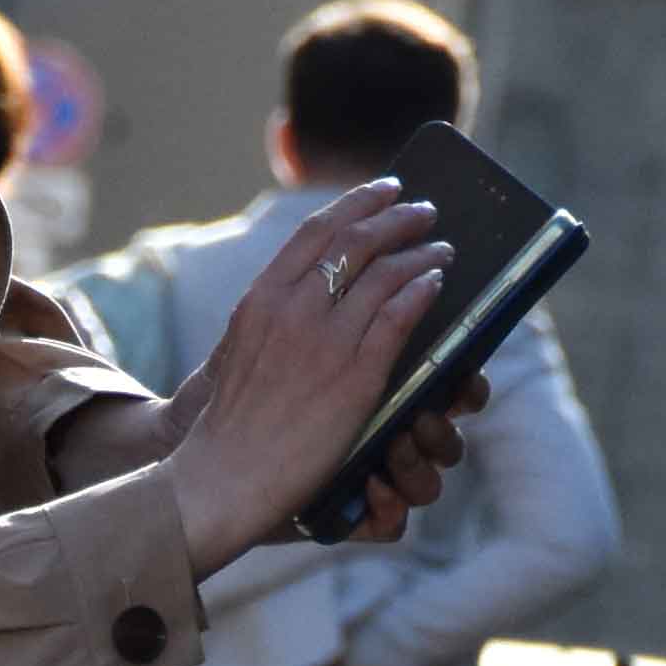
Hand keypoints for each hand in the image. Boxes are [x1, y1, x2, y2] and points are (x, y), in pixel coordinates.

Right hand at [159, 187, 448, 575]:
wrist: (224, 475)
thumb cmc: (232, 422)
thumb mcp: (240, 350)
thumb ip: (273, 315)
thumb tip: (312, 291)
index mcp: (262, 298)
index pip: (316, 231)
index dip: (357, 203)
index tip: (386, 190)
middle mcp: (292, 308)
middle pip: (356, 241)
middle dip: (397, 218)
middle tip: (424, 211)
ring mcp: (325, 341)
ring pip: (384, 274)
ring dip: (420, 253)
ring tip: (441, 248)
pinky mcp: (355, 377)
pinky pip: (398, 316)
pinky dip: (421, 291)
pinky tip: (436, 284)